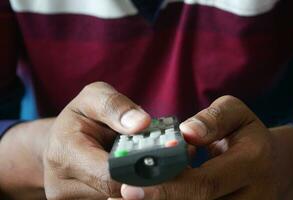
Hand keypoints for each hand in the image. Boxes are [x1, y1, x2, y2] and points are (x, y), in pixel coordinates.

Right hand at [0, 82, 150, 198]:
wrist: (60, 142)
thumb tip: (142, 123)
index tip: (165, 161)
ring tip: (147, 166)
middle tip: (164, 163)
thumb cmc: (80, 117)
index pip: (109, 175)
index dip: (139, 171)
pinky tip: (136, 175)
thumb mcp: (94, 98)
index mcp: (65, 154)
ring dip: (138, 185)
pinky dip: (131, 189)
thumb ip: (116, 107)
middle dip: (143, 178)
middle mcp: (63, 186)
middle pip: (117, 194)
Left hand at [121, 96, 292, 199]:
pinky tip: (151, 199)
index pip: (205, 183)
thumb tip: (186, 133)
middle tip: (120, 197)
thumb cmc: (247, 134)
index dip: (166, 188)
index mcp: (253, 163)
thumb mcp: (236, 114)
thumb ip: (212, 119)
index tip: (129, 187)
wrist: (274, 165)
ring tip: (125, 199)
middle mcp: (253, 196)